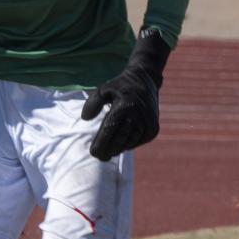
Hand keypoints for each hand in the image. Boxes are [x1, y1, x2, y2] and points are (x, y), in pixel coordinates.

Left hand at [82, 31, 169, 160]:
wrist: (146, 81)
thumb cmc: (121, 87)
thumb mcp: (104, 89)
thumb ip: (93, 103)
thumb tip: (85, 118)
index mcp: (124, 106)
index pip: (110, 129)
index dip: (101, 143)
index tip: (93, 152)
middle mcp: (137, 115)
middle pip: (120, 139)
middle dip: (108, 150)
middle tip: (100, 157)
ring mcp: (147, 123)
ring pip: (130, 142)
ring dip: (119, 149)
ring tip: (109, 154)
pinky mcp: (153, 128)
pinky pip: (139, 140)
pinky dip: (130, 145)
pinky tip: (121, 147)